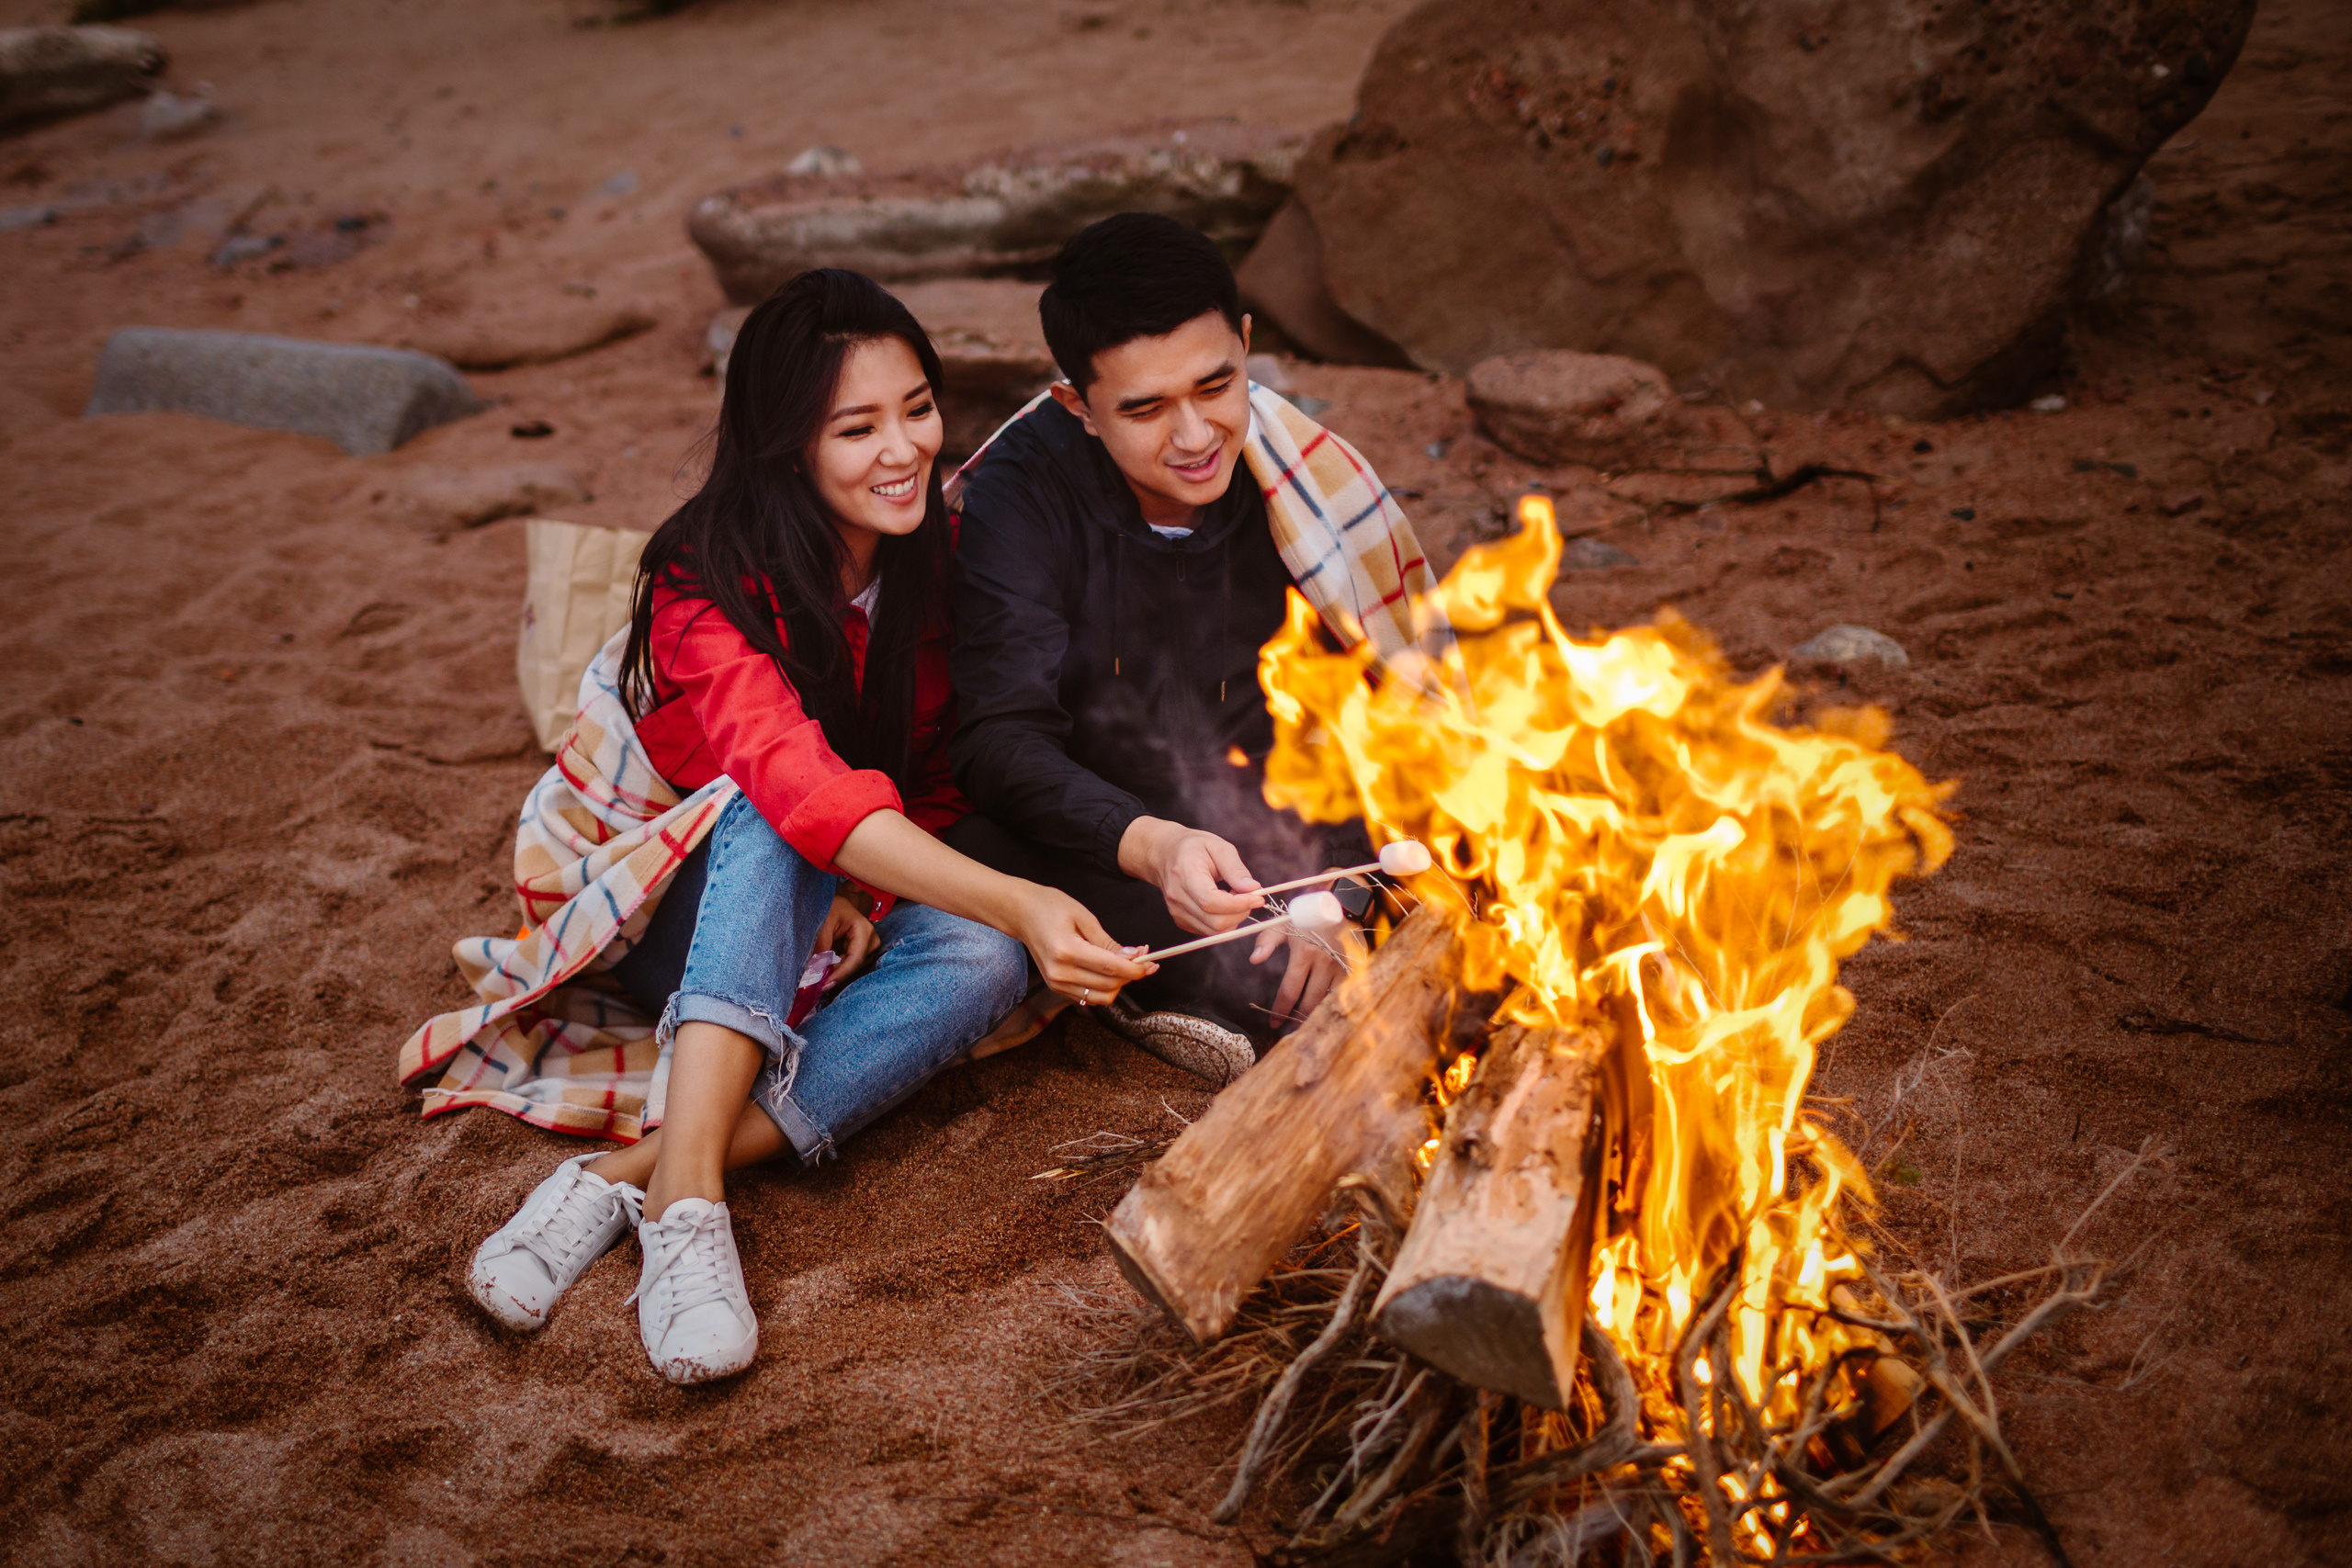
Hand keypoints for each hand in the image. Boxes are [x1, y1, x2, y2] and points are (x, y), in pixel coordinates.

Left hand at [816, 894, 876, 984]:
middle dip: (834, 974)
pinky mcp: (861, 952)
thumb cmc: (830, 907)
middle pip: (854, 966)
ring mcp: (868, 947)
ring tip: (816, 974)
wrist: (834, 902)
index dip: (839, 975)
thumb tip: (816, 972)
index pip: (855, 959)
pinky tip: (823, 969)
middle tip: (814, 982)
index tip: (823, 985)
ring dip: (834, 972)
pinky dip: (835, 968)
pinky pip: (848, 965)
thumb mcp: (822, 923)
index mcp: (864, 931)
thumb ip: (821, 946)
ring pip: (851, 968)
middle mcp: (871, 941)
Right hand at [1004, 883, 1155, 1004]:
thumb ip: (1108, 942)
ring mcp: (1056, 983)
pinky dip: (1105, 987)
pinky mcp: (1056, 988)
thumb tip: (1133, 957)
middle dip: (1131, 975)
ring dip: (1119, 984)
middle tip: (1142, 957)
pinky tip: (1110, 970)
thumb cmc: (1050, 907)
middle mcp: (1060, 973)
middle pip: (1109, 986)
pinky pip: (1089, 997)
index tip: (1151, 962)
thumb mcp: (1084, 917)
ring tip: (1126, 964)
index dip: (1136, 969)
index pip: (1111, 969)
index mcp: (1067, 951)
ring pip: (1102, 997)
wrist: (1021, 914)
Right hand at [1118, 816, 1262, 936]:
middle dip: (1240, 912)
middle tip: (1249, 895)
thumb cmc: (1193, 847)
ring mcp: (1177, 912)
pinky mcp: (1181, 921)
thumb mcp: (1218, 847)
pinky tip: (1224, 903)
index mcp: (1185, 875)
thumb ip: (1235, 868)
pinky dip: (1224, 921)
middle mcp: (1178, 898)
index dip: (1238, 904)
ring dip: (1233, 917)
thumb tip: (1253, 889)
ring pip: (1214, 930)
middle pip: (1215, 922)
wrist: (1164, 855)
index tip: (1258, 897)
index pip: (1211, 902)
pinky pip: (1209, 931)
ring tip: (1235, 896)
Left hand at [1250, 922, 1346, 1027]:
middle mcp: (1325, 963)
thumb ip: (1266, 942)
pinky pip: (1345, 995)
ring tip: (1306, 1026)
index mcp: (1304, 953)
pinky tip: (1326, 1014)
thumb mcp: (1283, 925)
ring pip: (1329, 1002)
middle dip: (1298, 1020)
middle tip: (1289, 1029)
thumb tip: (1254, 960)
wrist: (1342, 904)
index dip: (1280, 1010)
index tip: (1273, 1024)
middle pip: (1310, 1002)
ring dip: (1317, 1016)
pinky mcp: (1356, 969)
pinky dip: (1335, 1006)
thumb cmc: (1308, 917)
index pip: (1290, 991)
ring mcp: (1342, 967)